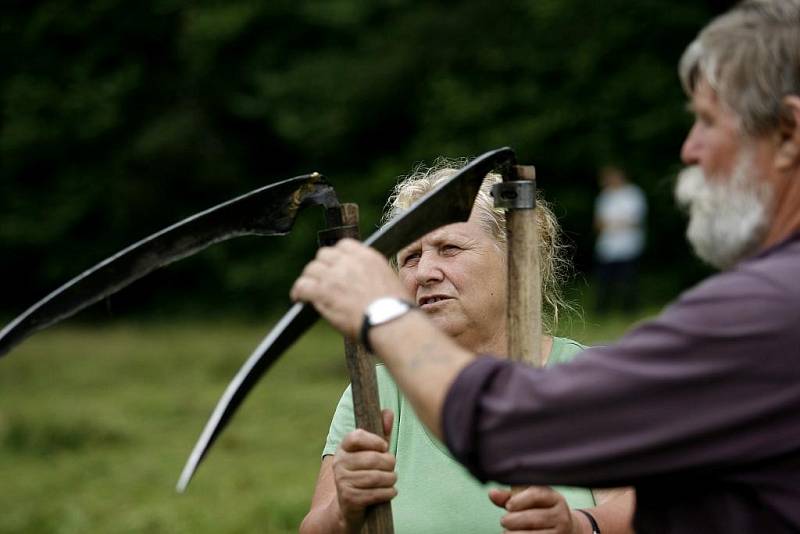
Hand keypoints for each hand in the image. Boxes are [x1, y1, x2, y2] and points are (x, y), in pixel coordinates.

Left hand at [290, 239, 408, 338]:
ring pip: (311, 269)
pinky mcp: (323, 292)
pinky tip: (298, 298)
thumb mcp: (391, 281)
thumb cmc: (396, 310)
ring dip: (309, 279)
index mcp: (367, 257)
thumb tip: (367, 282)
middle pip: (324, 255)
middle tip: (321, 278)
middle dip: (322, 266)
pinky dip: (298, 291)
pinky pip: (303, 286)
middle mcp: (349, 262)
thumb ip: (373, 275)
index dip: (337, 256)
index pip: (344, 245)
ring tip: (307, 289)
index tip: (335, 265)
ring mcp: (334, 276)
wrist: (391, 321)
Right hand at [333, 410, 396, 530]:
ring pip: (375, 477)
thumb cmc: (365, 472)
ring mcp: (342, 481)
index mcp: (344, 447)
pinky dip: (388, 492)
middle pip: (372, 459)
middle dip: (389, 463)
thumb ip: (381, 432)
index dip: (374, 440)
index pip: (357, 436)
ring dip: (390, 479)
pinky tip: (391, 491)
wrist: (349, 506)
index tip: (384, 446)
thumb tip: (388, 412)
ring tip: (392, 479)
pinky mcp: (348, 498)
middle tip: (393, 467)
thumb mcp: (373, 451)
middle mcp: (339, 462)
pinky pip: (374, 493)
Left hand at [489, 486, 579, 533]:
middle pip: (535, 518)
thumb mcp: (528, 500)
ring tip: (506, 533)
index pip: (537, 494)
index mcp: (554, 498)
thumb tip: (492, 494)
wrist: (564, 527)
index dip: (520, 500)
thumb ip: (509, 497)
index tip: (508, 506)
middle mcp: (561, 515)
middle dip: (514, 520)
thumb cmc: (540, 510)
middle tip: (503, 521)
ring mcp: (561, 532)